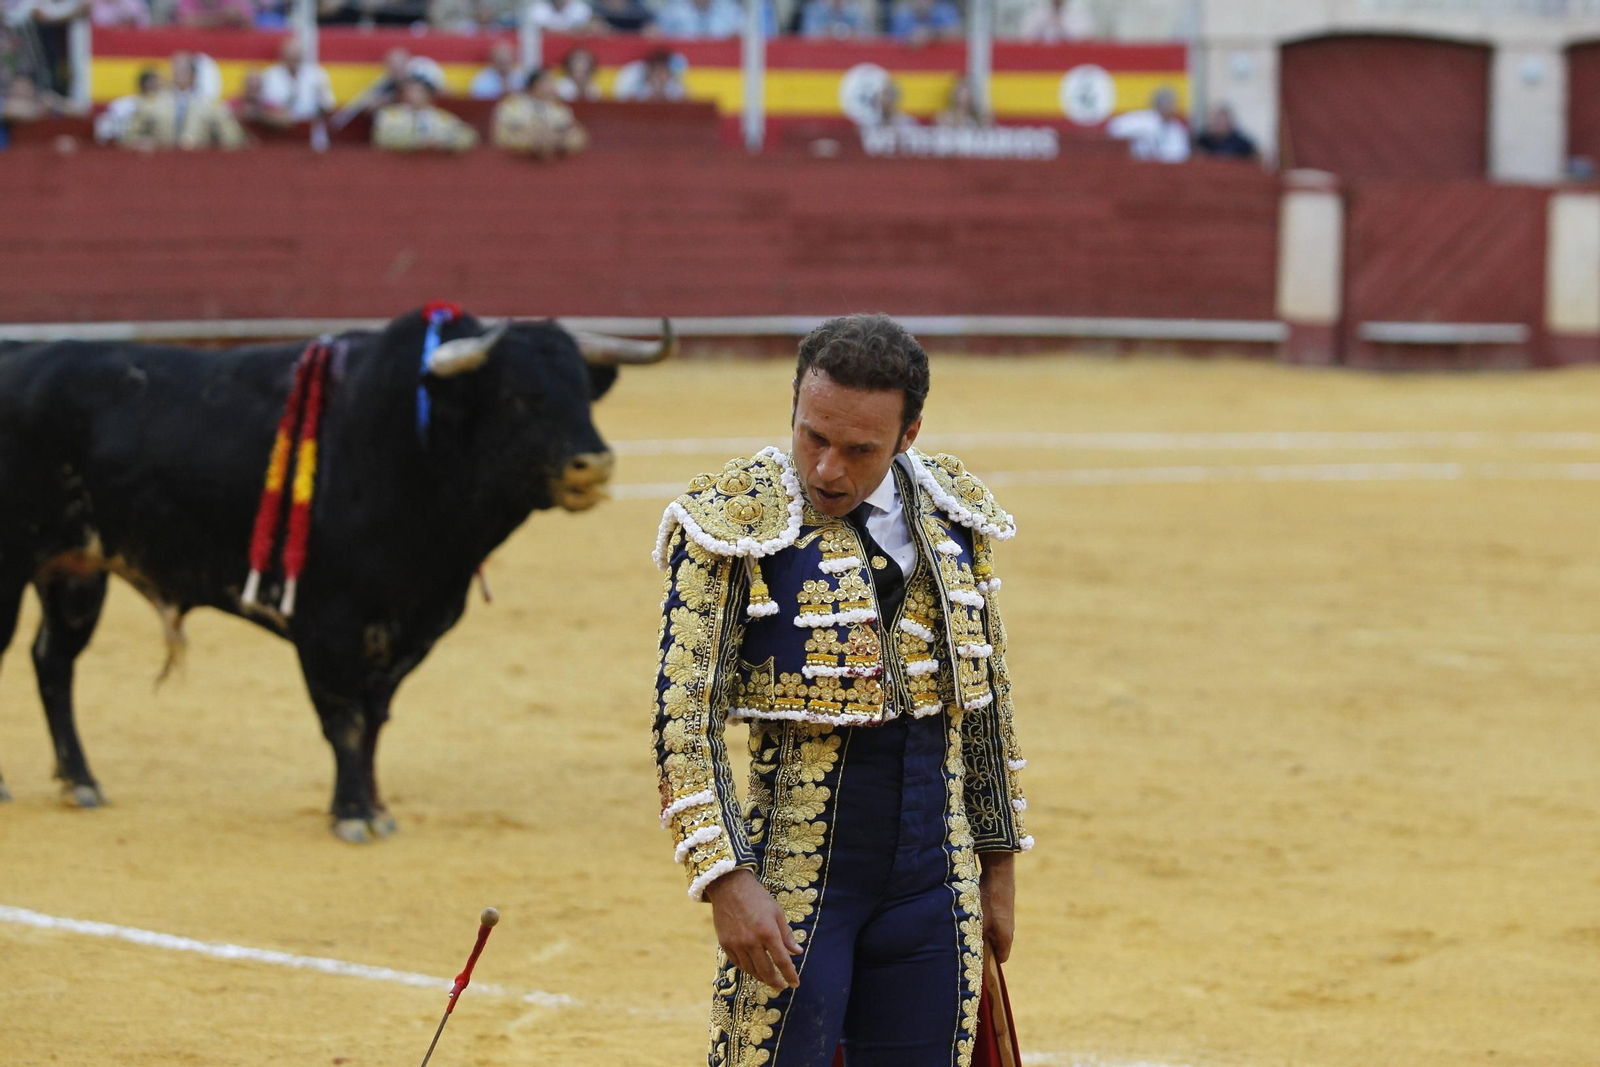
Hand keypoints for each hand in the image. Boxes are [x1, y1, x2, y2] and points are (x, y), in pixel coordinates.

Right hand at [705, 868, 801, 989]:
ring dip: (761, 978)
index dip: (790, 975)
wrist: (728, 886)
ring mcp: (736, 944)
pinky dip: (747, 969)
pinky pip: (737, 963)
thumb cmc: (757, 897)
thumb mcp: (777, 912)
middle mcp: (752, 941)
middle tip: (782, 987)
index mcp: (768, 932)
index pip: (782, 961)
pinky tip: (754, 969)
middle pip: (766, 970)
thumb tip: (797, 952)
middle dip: (776, 982)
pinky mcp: (725, 944)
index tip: (795, 984)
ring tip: (769, 980)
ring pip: (750, 970)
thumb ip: (786, 934)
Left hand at [979, 852, 1015, 963]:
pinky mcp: (1003, 907)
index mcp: (1006, 938)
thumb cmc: (987, 903)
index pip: (1001, 959)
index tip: (977, 958)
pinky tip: (974, 910)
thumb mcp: (979, 925)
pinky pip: (993, 919)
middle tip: (969, 940)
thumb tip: (971, 956)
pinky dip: (984, 918)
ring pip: (993, 931)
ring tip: (970, 923)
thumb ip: (977, 942)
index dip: (989, 962)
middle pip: (996, 945)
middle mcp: (1009, 930)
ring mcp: (1007, 918)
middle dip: (984, 945)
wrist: (998, 875)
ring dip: (983, 930)